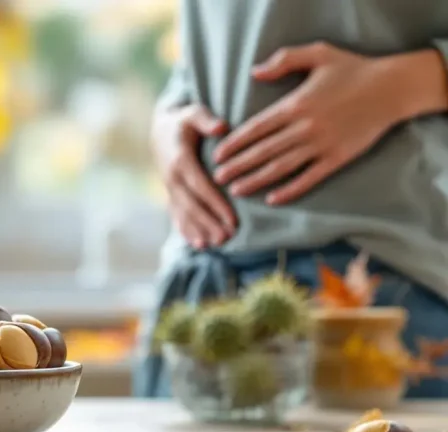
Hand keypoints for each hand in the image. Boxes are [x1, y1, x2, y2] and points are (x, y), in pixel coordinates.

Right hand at [152, 104, 236, 248]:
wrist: (159, 131)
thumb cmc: (183, 122)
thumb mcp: (193, 113)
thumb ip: (206, 119)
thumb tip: (221, 127)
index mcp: (180, 161)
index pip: (200, 187)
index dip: (216, 204)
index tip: (233, 218)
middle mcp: (172, 178)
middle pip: (192, 205)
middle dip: (209, 223)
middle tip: (228, 237)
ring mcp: (169, 189)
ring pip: (184, 214)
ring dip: (199, 231)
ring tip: (216, 244)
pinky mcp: (170, 196)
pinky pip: (176, 216)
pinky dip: (187, 231)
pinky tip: (199, 245)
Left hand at [211, 42, 442, 204]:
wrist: (392, 88)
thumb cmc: (353, 69)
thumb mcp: (318, 54)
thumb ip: (283, 61)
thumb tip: (254, 73)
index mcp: (295, 105)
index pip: (256, 128)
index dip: (234, 143)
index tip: (216, 155)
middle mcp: (304, 128)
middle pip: (262, 152)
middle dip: (237, 166)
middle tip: (216, 178)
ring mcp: (320, 146)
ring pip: (280, 168)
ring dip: (255, 180)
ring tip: (235, 190)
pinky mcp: (337, 159)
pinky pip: (308, 178)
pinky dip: (290, 190)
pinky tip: (273, 199)